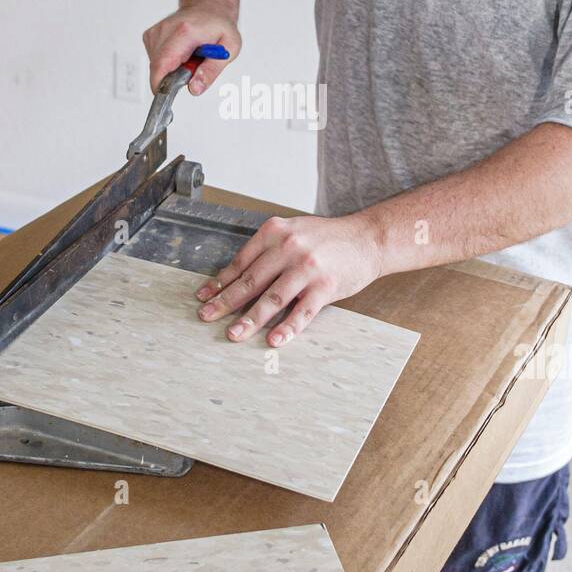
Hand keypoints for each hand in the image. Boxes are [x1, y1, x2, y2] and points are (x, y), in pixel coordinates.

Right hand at [142, 6, 240, 94]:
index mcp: (185, 32)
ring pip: (156, 66)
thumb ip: (211, 71)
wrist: (208, 6)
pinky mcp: (150, 36)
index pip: (162, 64)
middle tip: (193, 68)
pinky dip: (167, 63)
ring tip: (189, 57)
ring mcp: (156, 32)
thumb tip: (194, 89)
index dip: (161, 86)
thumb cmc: (219, 25)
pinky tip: (180, 53)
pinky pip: (154, 60)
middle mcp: (166, 29)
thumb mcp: (229, 48)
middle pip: (157, 68)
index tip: (167, 96)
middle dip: (173, 78)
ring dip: (171, 70)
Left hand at [195, 211, 384, 346]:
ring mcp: (307, 267)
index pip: (241, 262)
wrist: (367, 238)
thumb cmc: (327, 239)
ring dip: (250, 319)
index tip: (204, 296)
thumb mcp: (293, 232)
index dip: (220, 281)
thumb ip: (268, 251)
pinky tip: (274, 340)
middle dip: (225, 302)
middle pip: (251, 280)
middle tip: (206, 316)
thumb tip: (236, 278)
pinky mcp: (325, 286)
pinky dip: (287, 328)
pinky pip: (302, 311)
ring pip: (272, 298)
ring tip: (234, 334)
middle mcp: (289, 247)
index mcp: (275, 232)